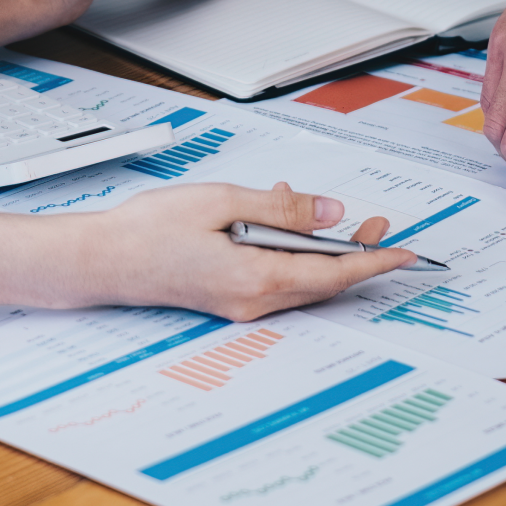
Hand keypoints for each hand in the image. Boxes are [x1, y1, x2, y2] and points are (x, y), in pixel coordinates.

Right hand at [87, 182, 415, 319]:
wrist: (101, 259)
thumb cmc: (152, 229)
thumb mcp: (224, 201)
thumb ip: (284, 209)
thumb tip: (332, 212)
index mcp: (255, 277)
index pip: (334, 272)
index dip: (374, 260)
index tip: (405, 253)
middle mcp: (253, 300)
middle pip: (325, 280)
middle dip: (358, 254)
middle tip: (380, 224)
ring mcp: (241, 305)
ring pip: (303, 280)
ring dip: (326, 252)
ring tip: (340, 219)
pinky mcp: (229, 299)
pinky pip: (278, 278)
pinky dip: (294, 253)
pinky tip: (287, 223)